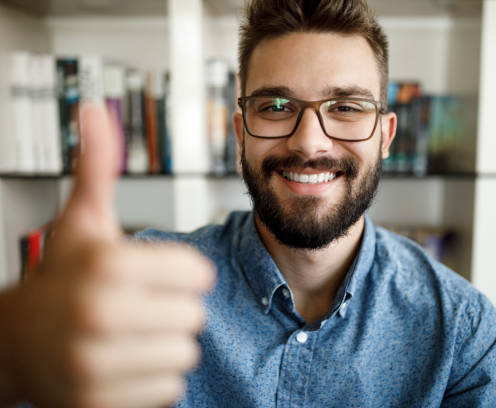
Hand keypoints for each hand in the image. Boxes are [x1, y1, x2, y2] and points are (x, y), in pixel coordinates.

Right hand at [0, 104, 214, 406]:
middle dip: (174, 308)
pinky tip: (123, 361)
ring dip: (165, 343)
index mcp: (105, 265)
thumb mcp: (81, 219)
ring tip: (130, 333)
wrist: (15, 342)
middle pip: (195, 315)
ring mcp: (95, 365)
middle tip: (139, 305)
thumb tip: (95, 110)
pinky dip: (153, 376)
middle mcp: (97, 315)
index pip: (198, 273)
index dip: (183, 272)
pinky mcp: (100, 403)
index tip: (157, 274)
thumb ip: (98, 167)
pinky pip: (169, 388)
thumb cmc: (61, 277)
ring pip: (184, 353)